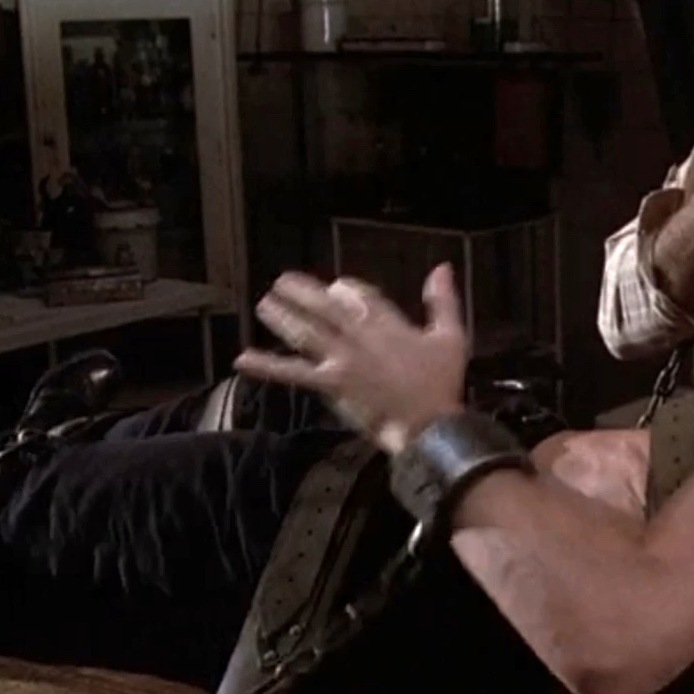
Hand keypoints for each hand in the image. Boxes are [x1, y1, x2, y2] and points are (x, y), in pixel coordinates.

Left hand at [234, 264, 468, 453]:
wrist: (427, 426)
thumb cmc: (442, 383)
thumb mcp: (451, 336)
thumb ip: (442, 301)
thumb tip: (442, 268)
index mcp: (388, 322)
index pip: (359, 295)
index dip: (344, 289)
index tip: (336, 287)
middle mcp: (359, 336)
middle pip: (325, 308)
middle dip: (303, 292)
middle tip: (282, 281)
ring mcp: (341, 360)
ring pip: (305, 332)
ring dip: (283, 317)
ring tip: (264, 304)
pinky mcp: (330, 384)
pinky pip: (293, 373)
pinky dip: (267, 366)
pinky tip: (242, 359)